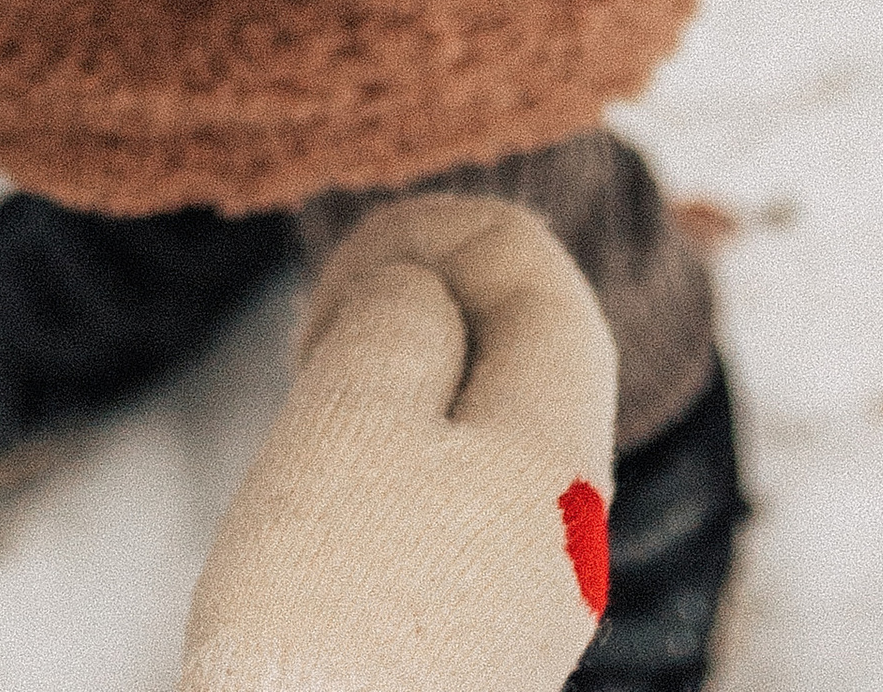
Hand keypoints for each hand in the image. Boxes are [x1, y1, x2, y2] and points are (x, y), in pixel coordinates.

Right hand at [180, 196, 616, 691]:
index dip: (438, 232)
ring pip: (487, 429)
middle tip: (320, 330)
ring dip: (402, 383)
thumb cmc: (328, 612)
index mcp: (559, 448)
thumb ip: (399, 319)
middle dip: (422, 302)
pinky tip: (327, 497)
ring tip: (314, 404)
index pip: (538, 273)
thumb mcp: (350, 415)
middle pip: (526, 350)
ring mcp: (528, 593)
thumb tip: (427, 296)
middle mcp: (567, 520)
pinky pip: (459, 505)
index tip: (343, 275)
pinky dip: (398, 460)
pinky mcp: (477, 649)